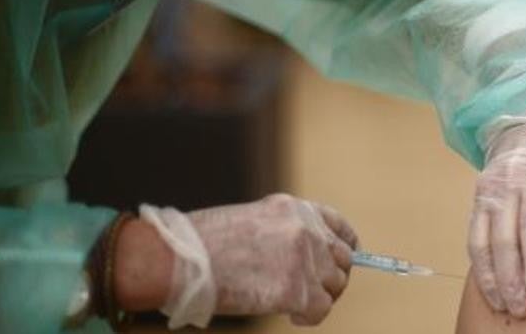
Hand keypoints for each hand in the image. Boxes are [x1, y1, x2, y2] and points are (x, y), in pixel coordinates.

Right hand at [141, 194, 358, 327]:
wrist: (181, 259)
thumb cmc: (202, 243)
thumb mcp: (252, 221)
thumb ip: (283, 233)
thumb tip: (300, 257)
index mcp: (294, 209)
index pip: (338, 226)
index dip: (344, 247)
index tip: (342, 261)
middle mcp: (306, 230)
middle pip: (342, 259)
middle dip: (330, 278)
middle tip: (311, 292)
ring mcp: (304, 260)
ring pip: (334, 285)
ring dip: (319, 298)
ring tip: (294, 304)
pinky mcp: (296, 290)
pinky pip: (321, 309)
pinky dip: (309, 317)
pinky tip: (291, 316)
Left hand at [468, 119, 525, 318]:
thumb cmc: (518, 172)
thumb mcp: (495, 193)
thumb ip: (493, 226)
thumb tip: (497, 278)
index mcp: (486, 195)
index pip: (481, 242)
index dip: (489, 275)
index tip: (499, 302)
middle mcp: (507, 186)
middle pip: (505, 237)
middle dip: (511, 275)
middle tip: (520, 305)